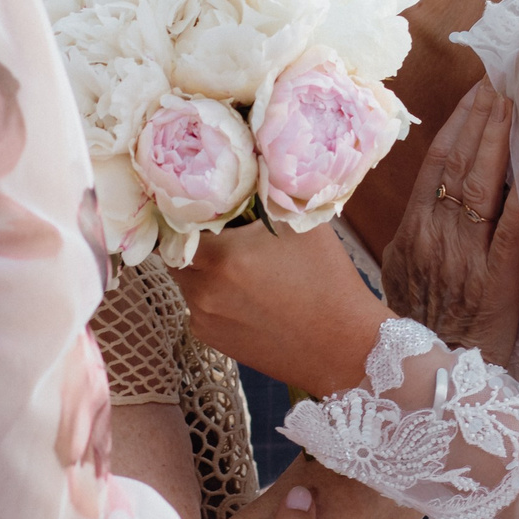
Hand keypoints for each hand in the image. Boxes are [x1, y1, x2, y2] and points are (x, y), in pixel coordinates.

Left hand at [173, 217, 390, 395]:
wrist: (343, 346)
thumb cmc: (327, 280)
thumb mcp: (300, 226)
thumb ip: (264, 199)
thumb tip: (243, 171)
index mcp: (223, 256)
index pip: (176, 223)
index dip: (183, 210)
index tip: (197, 203)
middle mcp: (203, 289)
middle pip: (177, 252)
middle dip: (194, 240)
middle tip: (222, 233)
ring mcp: (203, 317)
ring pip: (187, 279)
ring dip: (204, 268)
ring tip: (241, 267)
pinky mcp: (210, 337)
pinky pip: (198, 305)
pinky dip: (213, 295)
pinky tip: (246, 295)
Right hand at [382, 84, 518, 366]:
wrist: (431, 378)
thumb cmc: (423, 326)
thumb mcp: (405, 274)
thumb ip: (420, 234)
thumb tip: (439, 194)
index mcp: (413, 233)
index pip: (435, 165)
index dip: (457, 126)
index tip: (476, 96)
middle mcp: (435, 238)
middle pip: (458, 165)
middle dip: (481, 121)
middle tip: (500, 86)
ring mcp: (463, 259)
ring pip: (481, 186)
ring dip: (498, 142)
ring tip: (513, 108)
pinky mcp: (494, 282)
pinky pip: (510, 230)